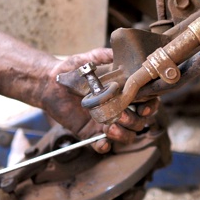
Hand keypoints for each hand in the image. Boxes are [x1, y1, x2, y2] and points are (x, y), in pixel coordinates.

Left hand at [41, 48, 160, 153]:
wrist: (50, 82)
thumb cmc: (72, 70)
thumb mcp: (89, 59)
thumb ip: (104, 55)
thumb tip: (118, 53)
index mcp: (124, 93)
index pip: (147, 102)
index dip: (150, 107)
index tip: (143, 107)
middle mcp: (119, 109)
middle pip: (139, 122)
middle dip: (134, 121)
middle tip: (121, 115)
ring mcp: (106, 122)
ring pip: (126, 135)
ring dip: (123, 134)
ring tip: (110, 128)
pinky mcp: (90, 133)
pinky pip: (102, 146)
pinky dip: (104, 146)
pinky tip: (102, 142)